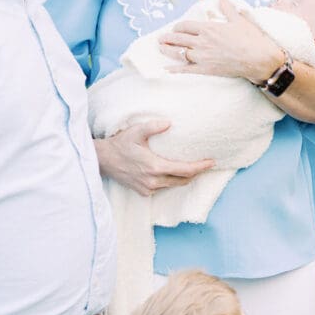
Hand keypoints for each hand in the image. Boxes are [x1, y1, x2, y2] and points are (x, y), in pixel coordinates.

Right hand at [94, 121, 214, 194]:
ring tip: (194, 168)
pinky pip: (163, 187)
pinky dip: (171, 181)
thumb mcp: (136, 131)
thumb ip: (153, 127)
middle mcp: (153, 181)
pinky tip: (174, 172)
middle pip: (183, 180)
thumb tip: (169, 123)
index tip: (211, 162)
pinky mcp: (143, 192)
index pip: (185, 170)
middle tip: (206, 164)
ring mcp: (148, 188)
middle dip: (196, 173)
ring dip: (184, 177)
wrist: (103, 160)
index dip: (200, 167)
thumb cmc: (120, 144)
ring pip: (173, 185)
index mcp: (155, 167)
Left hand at [159, 0, 282, 82]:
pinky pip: (186, 69)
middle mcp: (202, 42)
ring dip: (168, 50)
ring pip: (179, 53)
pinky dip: (175, 69)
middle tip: (160, 38)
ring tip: (161, 49)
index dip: (178, 27)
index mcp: (208, 28)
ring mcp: (203, 57)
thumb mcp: (239, 19)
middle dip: (168, 38)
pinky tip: (167, 69)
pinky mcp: (206, 69)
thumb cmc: (250, 38)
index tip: (176, 28)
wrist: (258, 59)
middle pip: (179, 39)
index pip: (186, 26)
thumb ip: (227, 8)